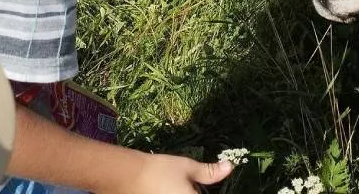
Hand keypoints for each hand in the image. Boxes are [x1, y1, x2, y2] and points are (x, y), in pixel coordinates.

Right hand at [108, 152, 233, 193]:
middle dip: (197, 191)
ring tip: (178, 184)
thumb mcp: (187, 168)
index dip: (210, 190)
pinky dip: (176, 193)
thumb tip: (230, 167)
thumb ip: (210, 172)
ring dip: (187, 192)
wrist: (127, 177)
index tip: (203, 184)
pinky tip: (170, 189)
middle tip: (194, 183)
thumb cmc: (160, 170)